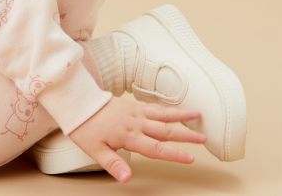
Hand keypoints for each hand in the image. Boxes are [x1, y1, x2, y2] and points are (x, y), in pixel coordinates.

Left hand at [68, 97, 206, 182]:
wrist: (77, 103)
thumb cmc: (84, 127)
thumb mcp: (95, 150)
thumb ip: (113, 164)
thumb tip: (127, 178)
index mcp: (128, 136)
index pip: (156, 148)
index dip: (174, 154)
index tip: (191, 158)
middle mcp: (135, 123)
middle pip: (165, 130)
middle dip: (185, 136)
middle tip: (204, 138)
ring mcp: (134, 112)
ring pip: (162, 115)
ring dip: (180, 116)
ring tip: (197, 114)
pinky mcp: (131, 105)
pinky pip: (152, 106)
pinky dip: (165, 108)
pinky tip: (174, 109)